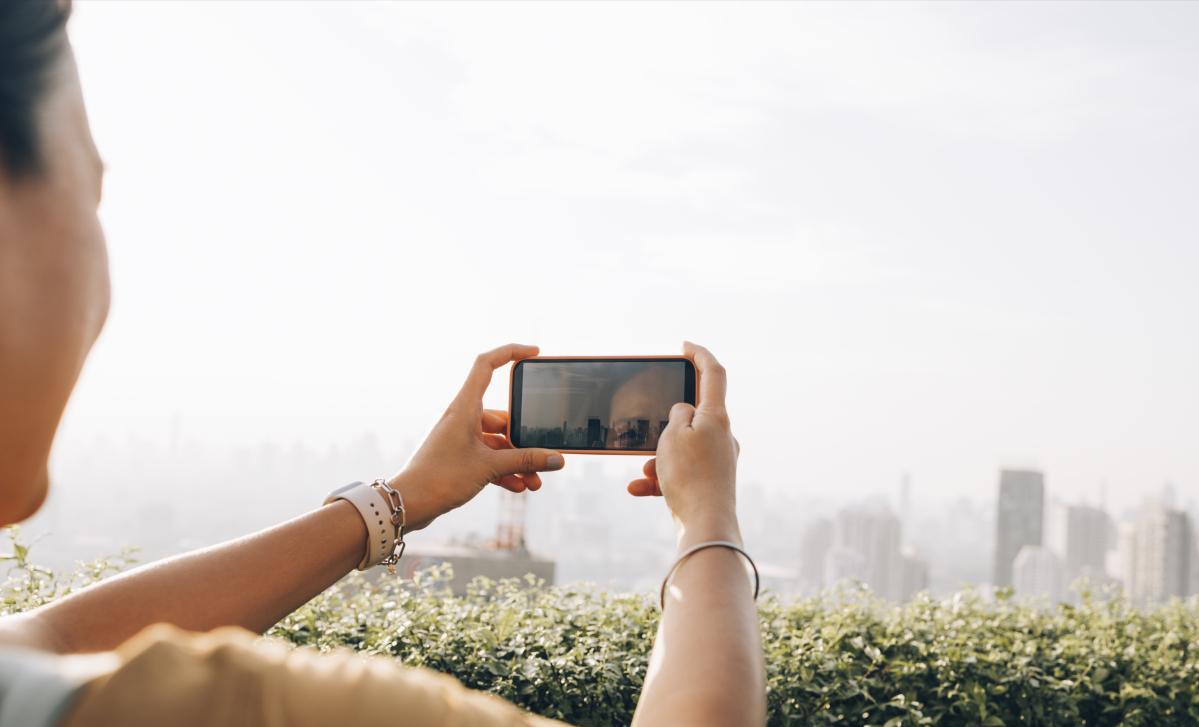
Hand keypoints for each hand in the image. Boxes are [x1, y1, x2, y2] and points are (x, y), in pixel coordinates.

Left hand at [388, 344, 563, 530]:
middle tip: (545, 457)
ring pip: (497, 443)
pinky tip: (519, 486)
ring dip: (517, 461)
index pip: (486, 365)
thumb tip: (557, 459)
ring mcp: (460, 438)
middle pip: (502, 417)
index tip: (534, 353)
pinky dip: (504, 470)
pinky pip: (487, 458)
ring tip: (535, 482)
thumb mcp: (489, 468)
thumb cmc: (439, 478)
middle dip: (525, 441)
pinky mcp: (458, 457)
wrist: (406, 504)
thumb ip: (525, 461)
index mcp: (464, 407)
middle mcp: (462, 418)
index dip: (510, 352)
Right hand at [627, 342, 740, 545]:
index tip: (684, 346)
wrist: (705, 527)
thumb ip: (677, 415)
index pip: (713, 374)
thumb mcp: (673, 435)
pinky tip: (637, 488)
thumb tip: (685, 412)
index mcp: (717, 417)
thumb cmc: (689, 476)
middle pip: (692, 416)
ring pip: (681, 449)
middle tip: (648, 432)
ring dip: (658, 457)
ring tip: (644, 473)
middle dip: (664, 426)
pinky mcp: (709, 484)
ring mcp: (717, 461)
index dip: (699, 355)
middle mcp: (722, 437)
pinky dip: (657, 479)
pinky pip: (679, 474)